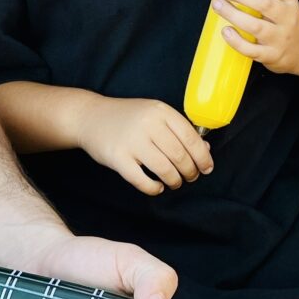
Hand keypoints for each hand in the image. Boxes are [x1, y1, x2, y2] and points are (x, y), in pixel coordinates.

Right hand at [76, 96, 213, 194]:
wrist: (91, 117)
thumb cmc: (128, 118)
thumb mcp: (154, 115)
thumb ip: (178, 130)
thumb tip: (205, 151)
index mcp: (161, 111)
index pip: (190, 137)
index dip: (202, 156)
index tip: (207, 168)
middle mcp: (148, 124)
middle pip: (180, 155)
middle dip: (190, 171)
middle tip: (191, 177)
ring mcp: (132, 141)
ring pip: (164, 169)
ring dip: (174, 181)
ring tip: (175, 182)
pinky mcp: (117, 157)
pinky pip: (142, 180)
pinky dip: (154, 188)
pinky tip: (157, 187)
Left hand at [212, 0, 298, 77]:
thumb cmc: (289, 23)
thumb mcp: (287, 4)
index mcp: (290, 1)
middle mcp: (287, 18)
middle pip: (264, 4)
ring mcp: (279, 38)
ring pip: (255, 26)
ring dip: (232, 14)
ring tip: (218, 5)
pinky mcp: (271, 55)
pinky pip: (251, 50)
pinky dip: (236, 40)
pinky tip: (226, 31)